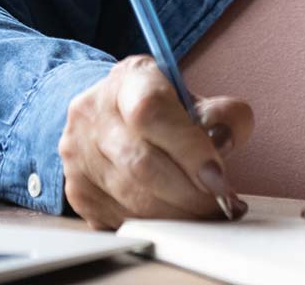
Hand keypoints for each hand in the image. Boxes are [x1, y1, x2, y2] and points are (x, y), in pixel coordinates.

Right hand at [59, 55, 253, 229]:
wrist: (108, 114)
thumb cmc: (159, 107)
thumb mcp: (192, 96)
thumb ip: (221, 114)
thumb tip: (226, 140)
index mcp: (128, 79)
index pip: (151, 110)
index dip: (188, 148)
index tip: (218, 175)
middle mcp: (94, 112)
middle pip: (142, 163)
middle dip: (190, 193)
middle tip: (220, 202)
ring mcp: (79, 153)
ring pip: (131, 197)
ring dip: (177, 214)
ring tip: (205, 212)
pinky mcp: (78, 191)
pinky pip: (121, 219)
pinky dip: (156, 225)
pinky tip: (177, 218)